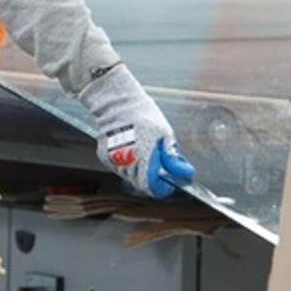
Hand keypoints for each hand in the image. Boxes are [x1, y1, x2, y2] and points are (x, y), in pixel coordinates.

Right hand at [77, 64, 195, 198]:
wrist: (117, 102)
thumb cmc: (142, 115)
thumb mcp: (165, 134)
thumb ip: (173, 158)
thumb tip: (185, 173)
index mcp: (144, 158)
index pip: (154, 188)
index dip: (163, 186)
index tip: (169, 180)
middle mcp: (127, 163)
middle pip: (142, 184)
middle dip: (153, 177)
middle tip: (159, 162)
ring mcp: (114, 161)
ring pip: (131, 177)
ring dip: (140, 170)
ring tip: (144, 150)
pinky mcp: (105, 156)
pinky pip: (120, 167)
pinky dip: (128, 162)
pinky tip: (132, 147)